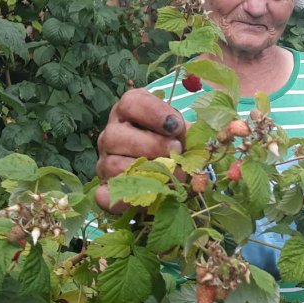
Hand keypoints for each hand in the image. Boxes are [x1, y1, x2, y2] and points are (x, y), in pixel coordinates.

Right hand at [95, 90, 185, 212]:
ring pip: (112, 165)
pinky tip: (146, 194)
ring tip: (171, 174)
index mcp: (128, 111)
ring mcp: (105, 161)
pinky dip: (123, 199)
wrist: (171, 172)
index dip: (154, 113)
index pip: (131, 103)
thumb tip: (198, 136)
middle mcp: (112, 133)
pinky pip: (105, 195)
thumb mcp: (184, 131)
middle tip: (176, 151)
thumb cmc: (176, 143)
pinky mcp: (106, 188)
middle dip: (151, 145)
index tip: (176, 126)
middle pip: (116, 135)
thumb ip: (189, 129)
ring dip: (145, 172)